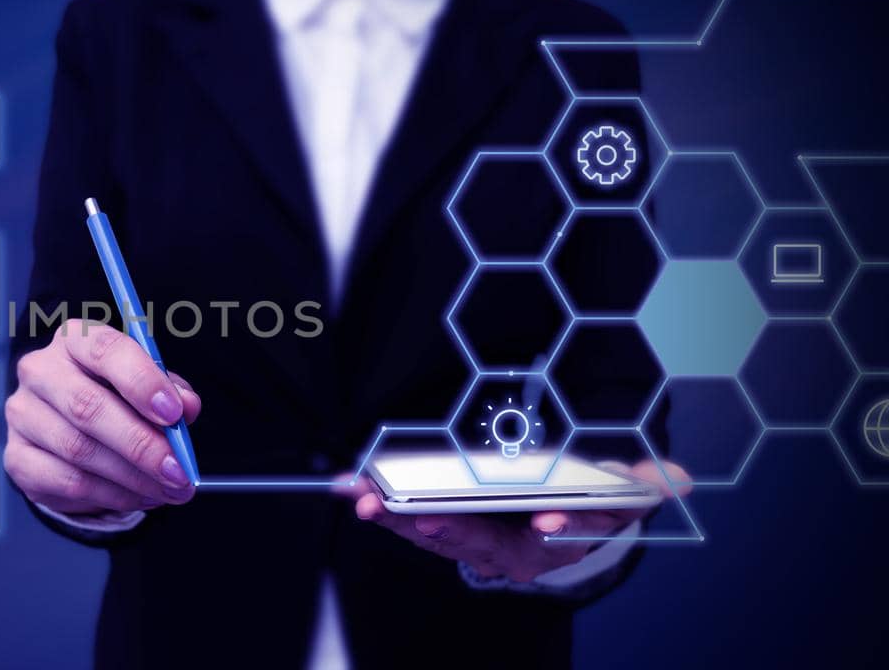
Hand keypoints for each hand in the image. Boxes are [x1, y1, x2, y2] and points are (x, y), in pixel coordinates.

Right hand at [4, 319, 201, 515]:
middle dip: (140, 443)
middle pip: (87, 406)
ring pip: (78, 450)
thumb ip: (171, 393)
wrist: (69, 434)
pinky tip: (141, 496)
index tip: (174, 413)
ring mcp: (22, 414)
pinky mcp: (17, 456)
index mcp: (75, 339)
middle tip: (178, 470)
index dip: (141, 381)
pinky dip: (112, 495)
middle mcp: (40, 370)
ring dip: (132, 476)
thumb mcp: (149, 388)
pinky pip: (68, 481)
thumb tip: (187, 406)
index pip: (104, 350)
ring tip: (169, 489)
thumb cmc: (116, 399)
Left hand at [337, 460, 691, 582]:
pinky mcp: (445, 532)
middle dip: (450, 528)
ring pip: (438, 534)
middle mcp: (517, 551)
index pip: (560, 537)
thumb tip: (676, 479)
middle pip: (484, 540)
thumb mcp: (624, 494)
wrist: (555, 526)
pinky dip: (383, 508)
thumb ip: (646, 484)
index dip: (556, 529)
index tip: (547, 523)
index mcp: (560, 541)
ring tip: (368, 500)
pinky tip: (354, 489)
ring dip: (400, 518)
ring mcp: (478, 544)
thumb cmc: (584, 501)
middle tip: (424, 514)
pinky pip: (411, 523)